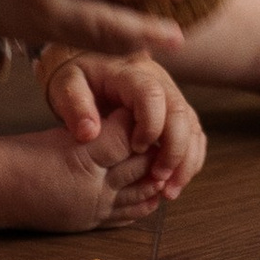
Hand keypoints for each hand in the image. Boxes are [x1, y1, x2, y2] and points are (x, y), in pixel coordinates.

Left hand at [40, 50, 205, 205]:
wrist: (88, 67)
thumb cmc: (76, 78)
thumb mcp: (66, 86)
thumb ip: (74, 105)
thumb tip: (88, 132)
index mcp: (130, 73)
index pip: (152, 95)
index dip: (151, 125)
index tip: (136, 149)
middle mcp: (157, 80)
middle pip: (181, 113)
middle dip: (175, 151)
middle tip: (159, 180)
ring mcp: (169, 94)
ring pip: (192, 126)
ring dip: (186, 161)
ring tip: (169, 191)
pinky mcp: (174, 110)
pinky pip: (193, 134)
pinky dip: (189, 160)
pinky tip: (174, 182)